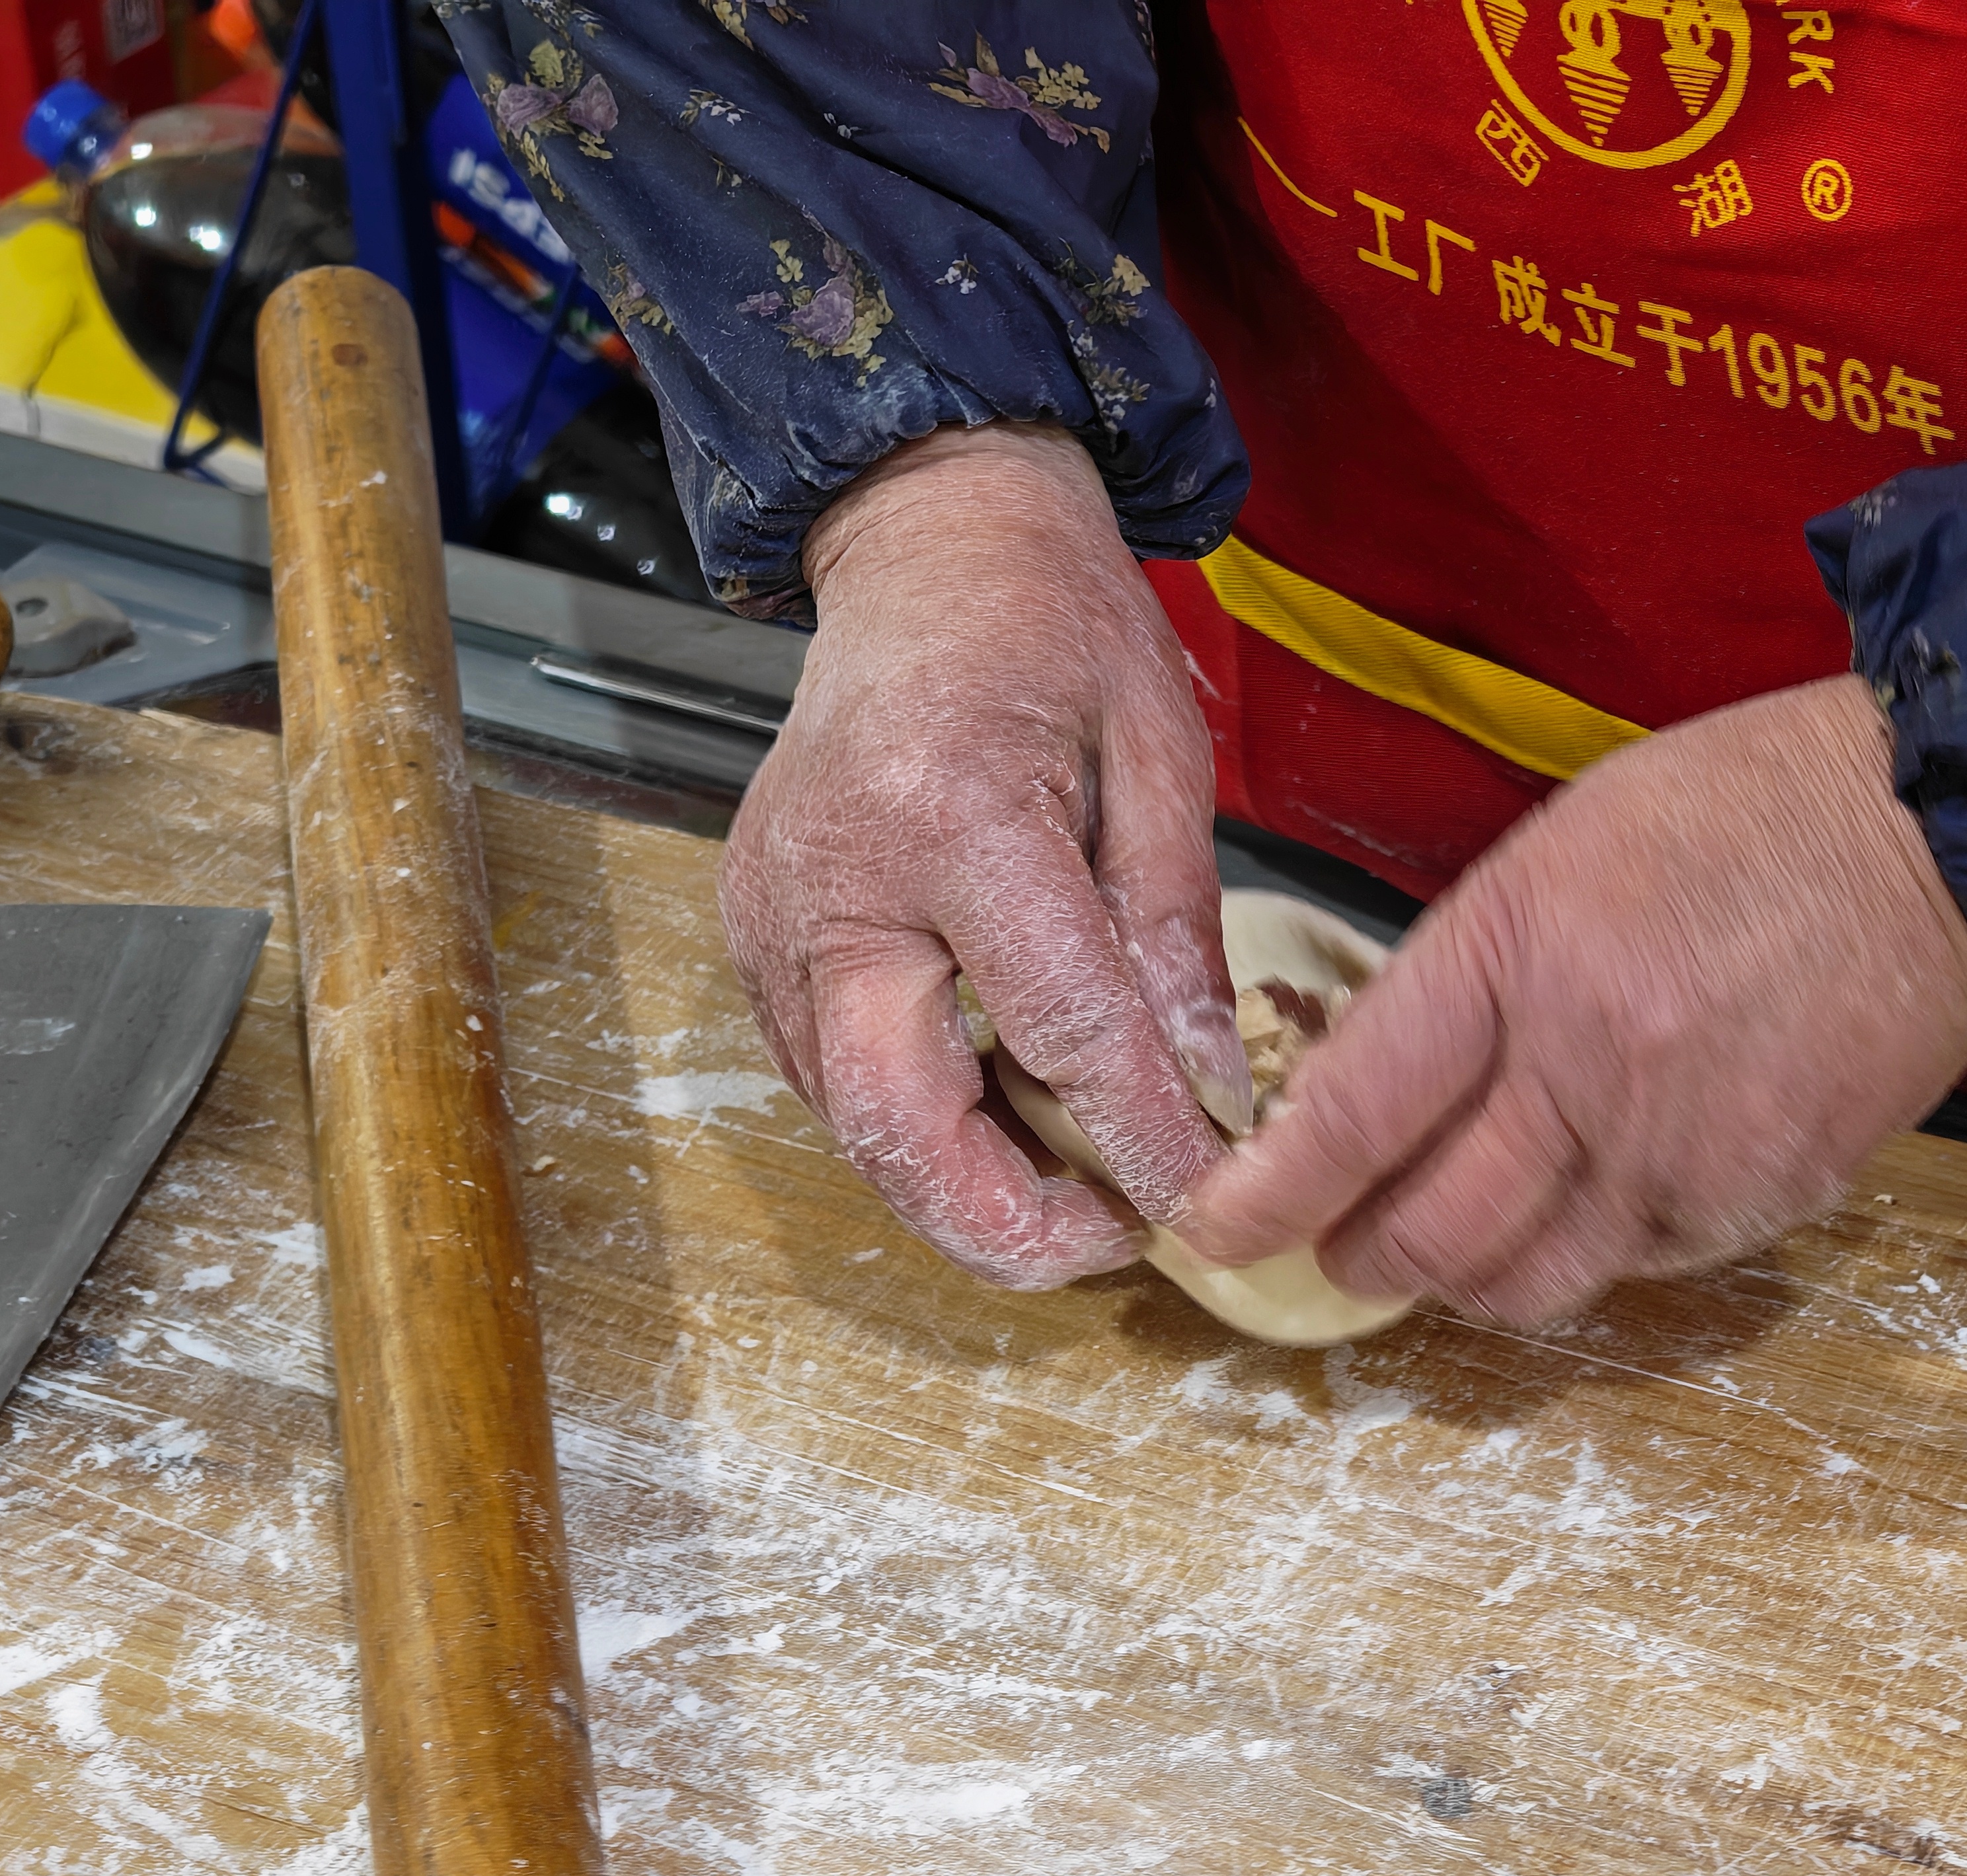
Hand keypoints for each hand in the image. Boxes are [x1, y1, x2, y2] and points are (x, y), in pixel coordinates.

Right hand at [719, 423, 1246, 1288]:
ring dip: (972, 1189)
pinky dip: (928, 1130)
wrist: (925, 550)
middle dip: (1013, 1223)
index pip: (1060, 1031)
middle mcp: (835, 883)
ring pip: (859, 1129)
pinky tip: (1012, 1115)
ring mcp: (773, 921)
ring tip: (1084, 1181)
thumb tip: (1209, 1094)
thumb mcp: (1159, 756)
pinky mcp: (757, 941)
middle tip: (1118, 1234)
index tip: (1208, 1204)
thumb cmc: (1050, 628)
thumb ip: (1177, 935)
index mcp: (951, 815)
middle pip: (902, 1127)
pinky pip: (838, 1082)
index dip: (1142, 1141)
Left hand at [1176, 675, 1966, 1326]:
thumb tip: (1382, 1088)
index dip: (1271, 1193)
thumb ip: (1467, 976)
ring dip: (1468, 1280)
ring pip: (1532, 1280)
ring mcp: (1686, 1147)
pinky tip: (1594, 1202)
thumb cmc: (1739, 813)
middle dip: (1361, 1259)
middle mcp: (1593, 1068)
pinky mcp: (1767, 1197)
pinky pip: (1643, 1268)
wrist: (1935, 833)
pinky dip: (1593, 1253)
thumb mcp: (1558, 853)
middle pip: (1433, 1232)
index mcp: (1522, 955)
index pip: (1358, 1113)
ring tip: (1453, 1247)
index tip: (1211, 1232)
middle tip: (1340, 1249)